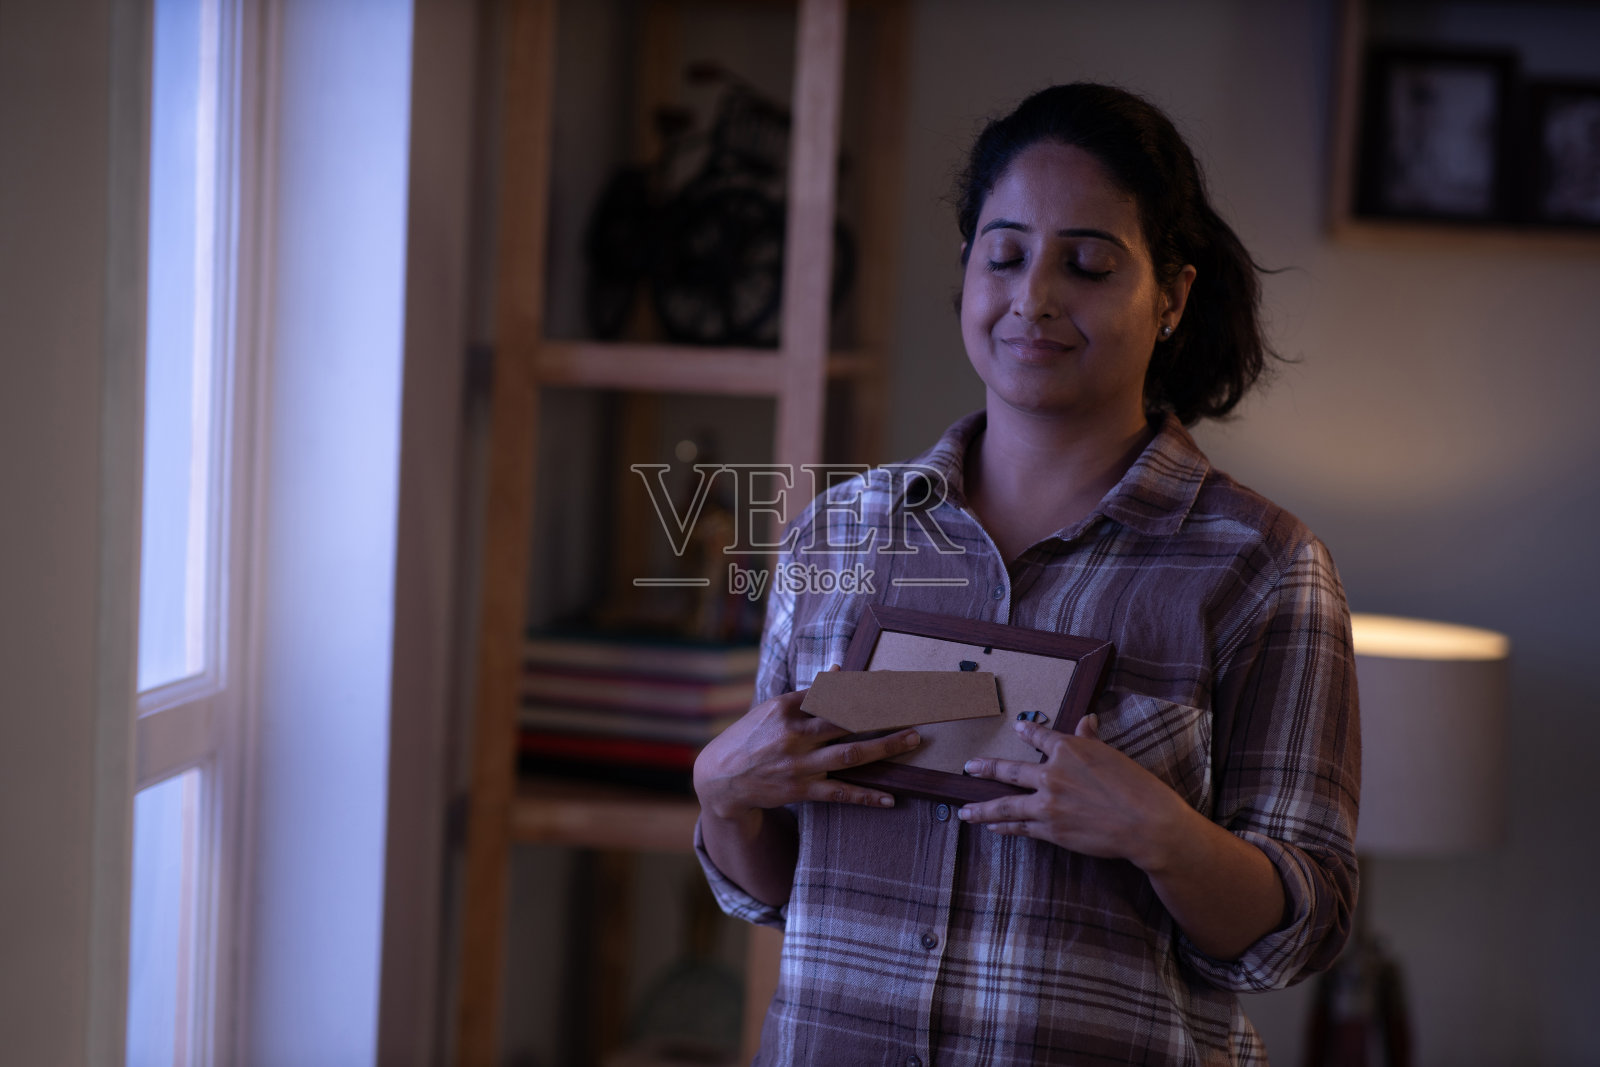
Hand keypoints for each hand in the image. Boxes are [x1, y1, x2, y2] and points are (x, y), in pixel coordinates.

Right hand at [694, 675, 921, 821]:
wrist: (719, 778)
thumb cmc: (751, 737)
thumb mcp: (773, 708)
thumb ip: (808, 694)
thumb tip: (839, 671)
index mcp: (786, 707)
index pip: (833, 692)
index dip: (865, 686)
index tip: (892, 680)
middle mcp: (794, 734)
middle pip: (846, 719)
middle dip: (882, 711)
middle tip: (914, 705)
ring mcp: (798, 764)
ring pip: (849, 755)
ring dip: (884, 747)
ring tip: (912, 739)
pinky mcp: (800, 790)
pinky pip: (839, 793)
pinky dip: (865, 796)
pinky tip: (890, 798)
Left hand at [955, 713, 1189, 870]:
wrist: (1146, 823)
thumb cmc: (1136, 787)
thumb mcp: (1112, 755)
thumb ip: (1091, 738)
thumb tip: (1086, 718)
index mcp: (1069, 749)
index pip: (1040, 735)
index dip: (1027, 731)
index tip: (1016, 728)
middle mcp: (1052, 773)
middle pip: (1009, 769)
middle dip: (985, 768)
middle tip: (968, 766)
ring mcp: (1048, 803)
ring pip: (1005, 804)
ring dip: (982, 808)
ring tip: (964, 811)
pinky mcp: (1051, 829)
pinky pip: (1020, 827)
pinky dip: (1004, 827)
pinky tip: (992, 827)